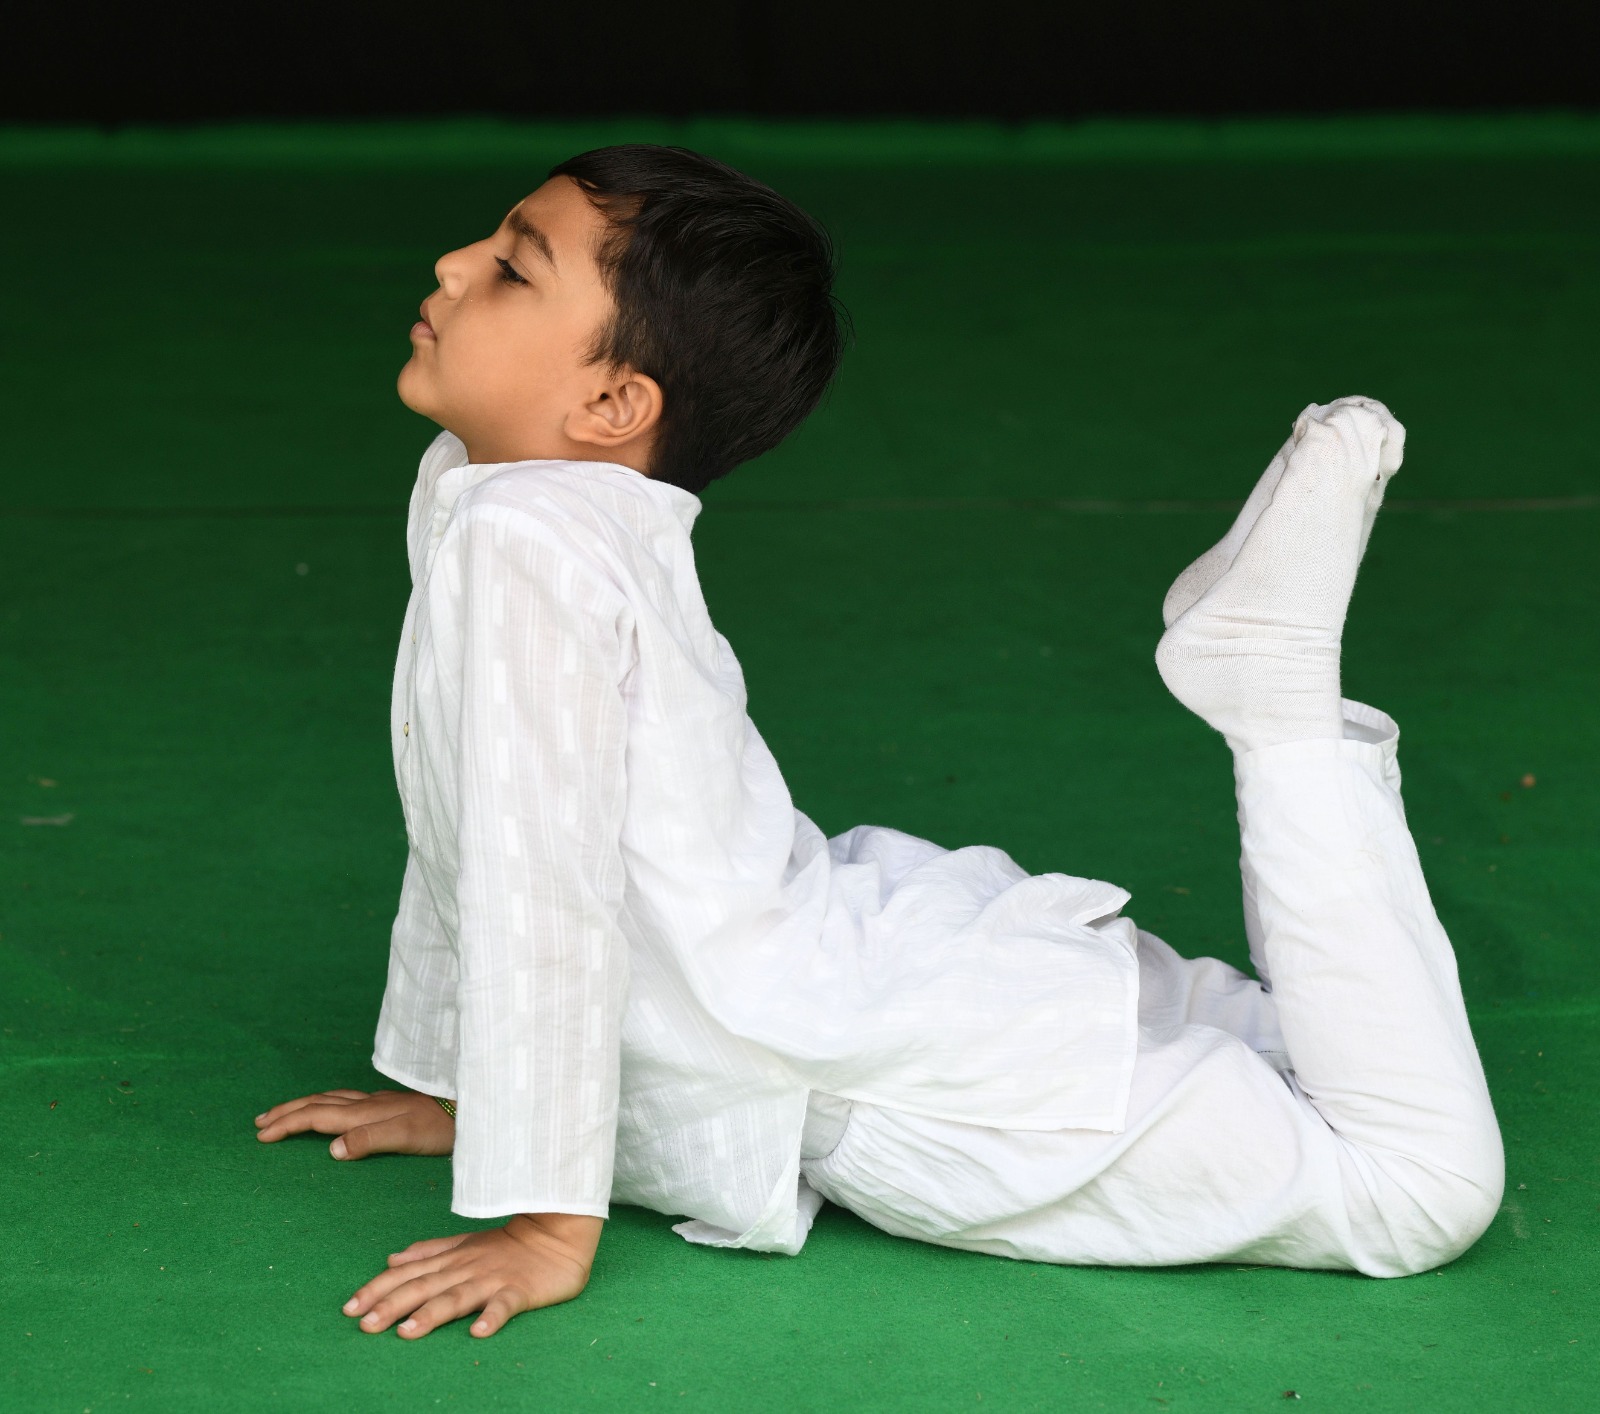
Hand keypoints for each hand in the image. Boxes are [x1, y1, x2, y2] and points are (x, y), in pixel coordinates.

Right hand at [253, 1088, 453, 1158]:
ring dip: (302, 1105)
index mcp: (364, 1113)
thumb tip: (332, 1149)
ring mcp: (377, 1102)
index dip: (287, 1124)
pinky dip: (324, 1104)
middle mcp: (366, 1104)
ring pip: (329, 1099)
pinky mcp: (387, 1105)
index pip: (316, 1115)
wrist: (469, 1110)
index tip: (261, 1136)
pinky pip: (344, 1101)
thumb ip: (369, 1140)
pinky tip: (329, 1109)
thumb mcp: (405, 1137)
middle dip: (286, 1111)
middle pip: (317, 1103)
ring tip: (283, 1113)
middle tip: (259, 1122)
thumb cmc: (440, 1128)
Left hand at [343, 1213, 601, 1337]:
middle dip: (393, 1305)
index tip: (350, 1307)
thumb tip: (391, 1259)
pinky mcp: (521, 1290)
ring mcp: (493, 1279)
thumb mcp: (465, 1244)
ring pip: (458, 1296)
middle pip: (425, 1287)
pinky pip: (506, 1304)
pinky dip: (492, 1317)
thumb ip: (430, 1252)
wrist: (558, 1231)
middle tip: (365, 1325)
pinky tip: (479, 1332)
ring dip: (433, 1313)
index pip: (408, 1274)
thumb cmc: (509, 1244)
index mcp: (452, 1258)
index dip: (379, 1289)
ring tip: (408, 1331)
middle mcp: (467, 1268)